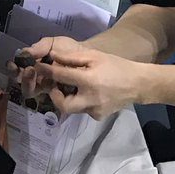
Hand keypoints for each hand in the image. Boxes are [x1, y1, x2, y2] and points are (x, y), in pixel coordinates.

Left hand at [14, 37, 142, 119]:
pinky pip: (82, 110)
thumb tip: (52, 57)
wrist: (138, 84)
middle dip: (54, 95)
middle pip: (62, 104)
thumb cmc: (115, 66)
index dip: (47, 71)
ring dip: (67, 98)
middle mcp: (90, 99)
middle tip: (54, 85)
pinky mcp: (98, 117)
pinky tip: (86, 93)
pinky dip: (80, 102)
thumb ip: (72, 58)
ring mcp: (94, 111)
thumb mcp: (94, 56)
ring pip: (72, 108)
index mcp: (89, 81)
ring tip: (70, 87)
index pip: (61, 76)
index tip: (37, 66)